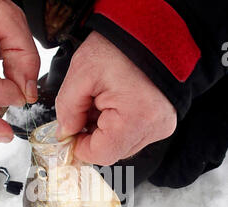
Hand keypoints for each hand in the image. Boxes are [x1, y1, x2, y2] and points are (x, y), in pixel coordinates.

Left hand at [56, 32, 176, 164]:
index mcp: (136, 118)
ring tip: (103, 103)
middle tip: (86, 110)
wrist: (148, 31)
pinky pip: (133, 136)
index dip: (80, 147)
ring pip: (121, 145)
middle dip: (92, 136)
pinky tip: (115, 106)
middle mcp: (154, 128)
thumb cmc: (119, 46)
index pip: (101, 154)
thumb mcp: (82, 72)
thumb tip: (65, 133)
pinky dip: (119, 126)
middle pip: (112, 152)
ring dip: (106, 132)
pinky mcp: (163, 123)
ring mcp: (161, 127)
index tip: (70, 132)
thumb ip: (67, 109)